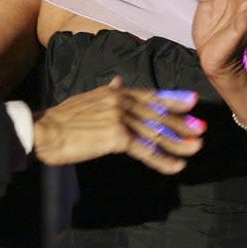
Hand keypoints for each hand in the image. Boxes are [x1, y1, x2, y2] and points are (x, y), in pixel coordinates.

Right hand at [32, 77, 204, 173]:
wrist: (44, 131)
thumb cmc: (62, 119)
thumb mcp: (87, 98)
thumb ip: (107, 91)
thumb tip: (118, 81)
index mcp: (114, 92)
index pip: (149, 94)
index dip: (172, 98)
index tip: (192, 101)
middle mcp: (119, 100)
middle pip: (157, 113)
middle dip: (181, 122)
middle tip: (201, 129)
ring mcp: (119, 118)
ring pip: (155, 132)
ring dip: (178, 142)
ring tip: (195, 148)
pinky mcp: (116, 137)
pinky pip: (145, 150)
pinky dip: (162, 160)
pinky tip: (175, 166)